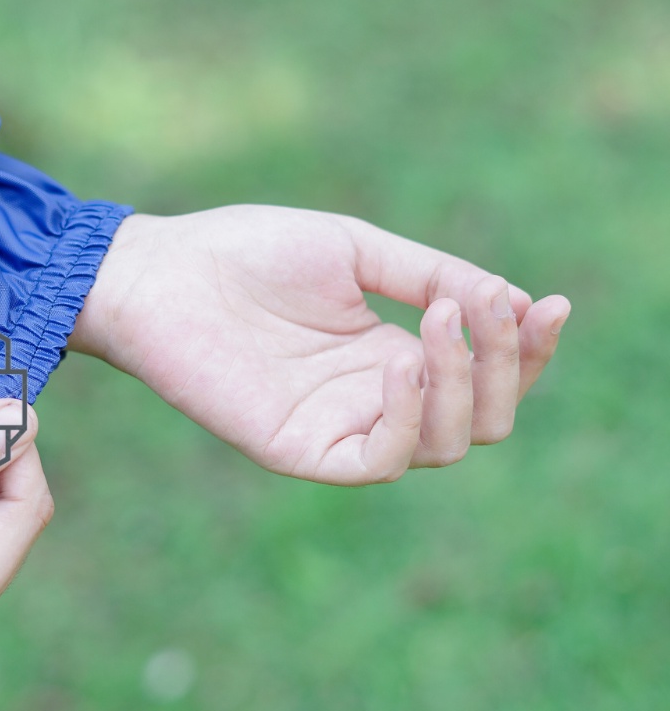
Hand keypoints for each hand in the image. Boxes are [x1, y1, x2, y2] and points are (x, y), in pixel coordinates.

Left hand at [70, 206, 569, 484]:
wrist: (160, 271)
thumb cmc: (248, 252)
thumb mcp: (356, 250)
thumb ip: (431, 273)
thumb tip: (514, 301)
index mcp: (391, 352)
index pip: (484, 374)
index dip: (527, 348)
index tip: (550, 304)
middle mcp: (374, 397)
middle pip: (480, 419)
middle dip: (504, 368)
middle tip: (484, 309)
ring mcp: (340, 426)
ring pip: (445, 444)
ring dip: (464, 383)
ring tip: (440, 319)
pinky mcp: (301, 449)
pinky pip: (382, 460)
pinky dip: (410, 415)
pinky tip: (401, 358)